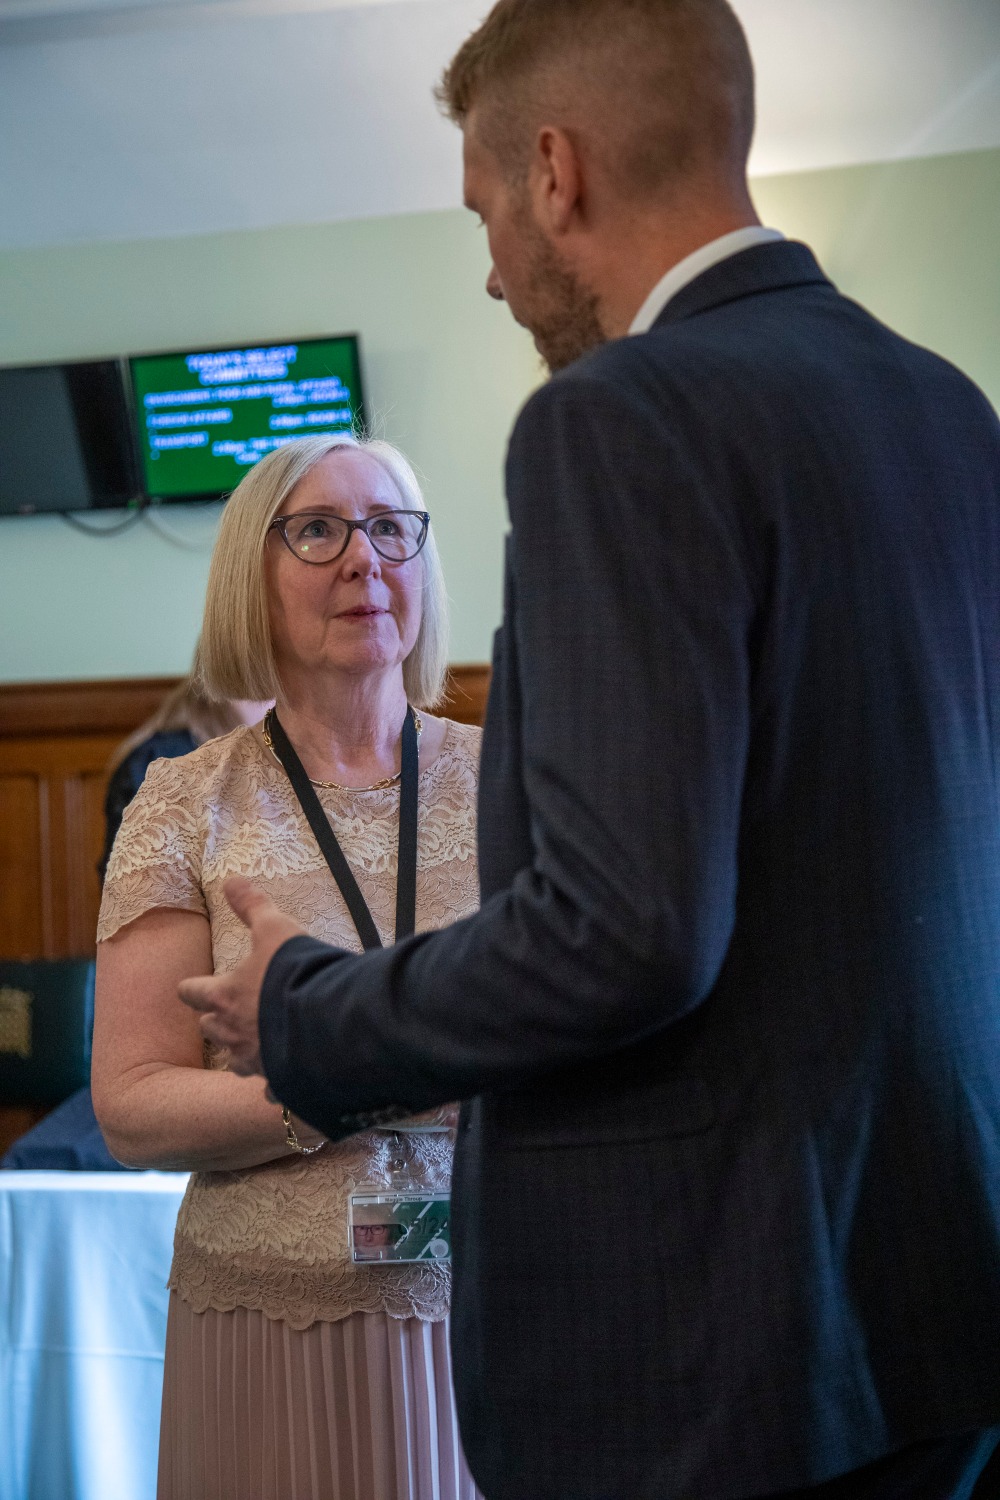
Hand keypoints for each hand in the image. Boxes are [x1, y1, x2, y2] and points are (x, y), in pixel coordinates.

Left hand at [178, 877, 305, 1076]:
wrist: (327, 1023)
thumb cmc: (294, 974)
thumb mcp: (275, 929)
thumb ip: (252, 906)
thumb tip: (230, 879)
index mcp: (224, 996)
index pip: (191, 992)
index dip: (193, 987)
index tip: (195, 985)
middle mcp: (231, 1033)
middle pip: (209, 1028)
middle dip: (217, 1020)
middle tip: (233, 1010)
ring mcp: (253, 1063)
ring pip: (234, 1061)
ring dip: (243, 1050)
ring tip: (261, 1040)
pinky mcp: (277, 1083)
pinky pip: (269, 1088)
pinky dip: (275, 1081)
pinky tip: (288, 1074)